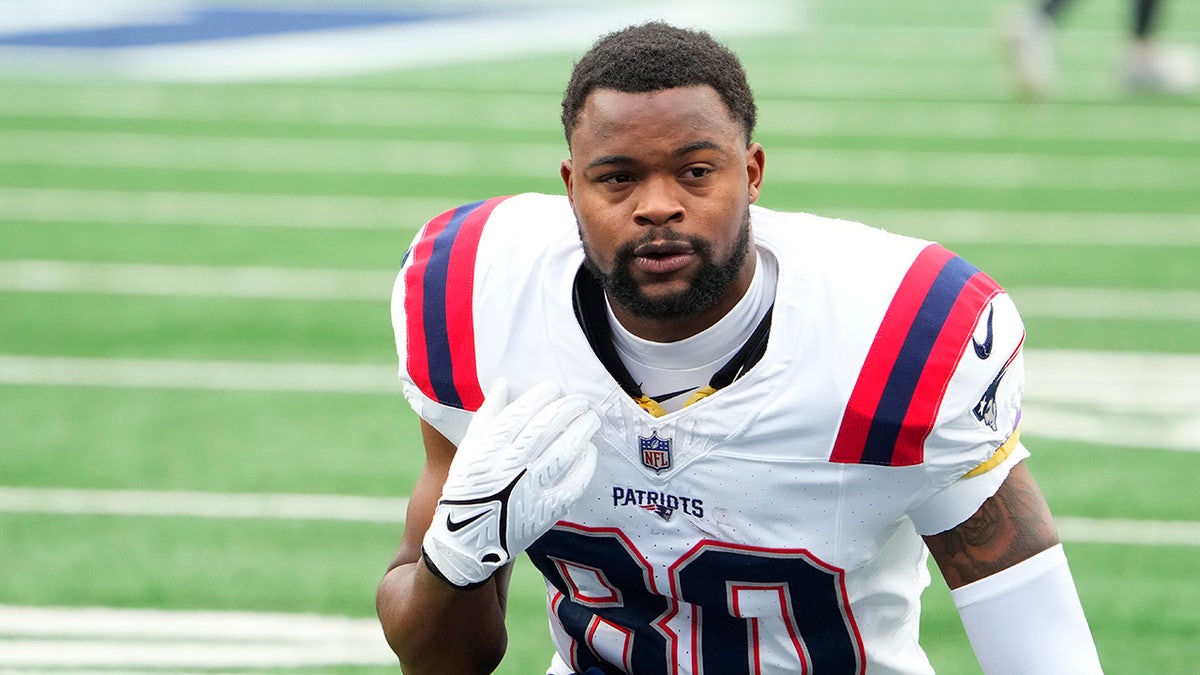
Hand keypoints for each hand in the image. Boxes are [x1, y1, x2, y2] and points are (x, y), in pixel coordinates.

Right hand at [421, 379, 599, 587]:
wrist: (469, 539)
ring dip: (581, 430)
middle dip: (567, 408)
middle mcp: (509, 467)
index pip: (519, 414)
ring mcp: (530, 490)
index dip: (541, 397)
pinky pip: (573, 483)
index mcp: (487, 449)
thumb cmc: (468, 486)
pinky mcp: (546, 512)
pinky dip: (585, 464)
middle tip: (580, 400)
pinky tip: (589, 450)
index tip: (553, 388)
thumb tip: (503, 383)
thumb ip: (487, 415)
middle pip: (546, 428)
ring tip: (590, 418)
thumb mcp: (468, 448)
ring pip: (563, 452)